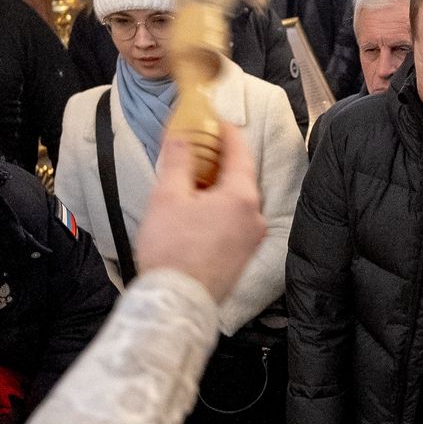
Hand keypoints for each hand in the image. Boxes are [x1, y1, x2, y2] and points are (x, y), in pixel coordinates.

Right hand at [134, 125, 264, 302]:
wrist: (176, 302)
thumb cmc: (171, 251)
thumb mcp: (167, 197)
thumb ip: (178, 161)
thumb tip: (182, 136)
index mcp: (242, 197)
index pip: (240, 151)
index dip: (225, 132)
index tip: (212, 121)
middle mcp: (255, 217)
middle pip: (240, 176)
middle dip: (217, 161)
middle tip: (195, 149)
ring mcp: (252, 239)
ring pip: (236, 200)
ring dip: (216, 187)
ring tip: (189, 182)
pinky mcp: (244, 256)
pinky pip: (235, 221)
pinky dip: (219, 209)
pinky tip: (196, 212)